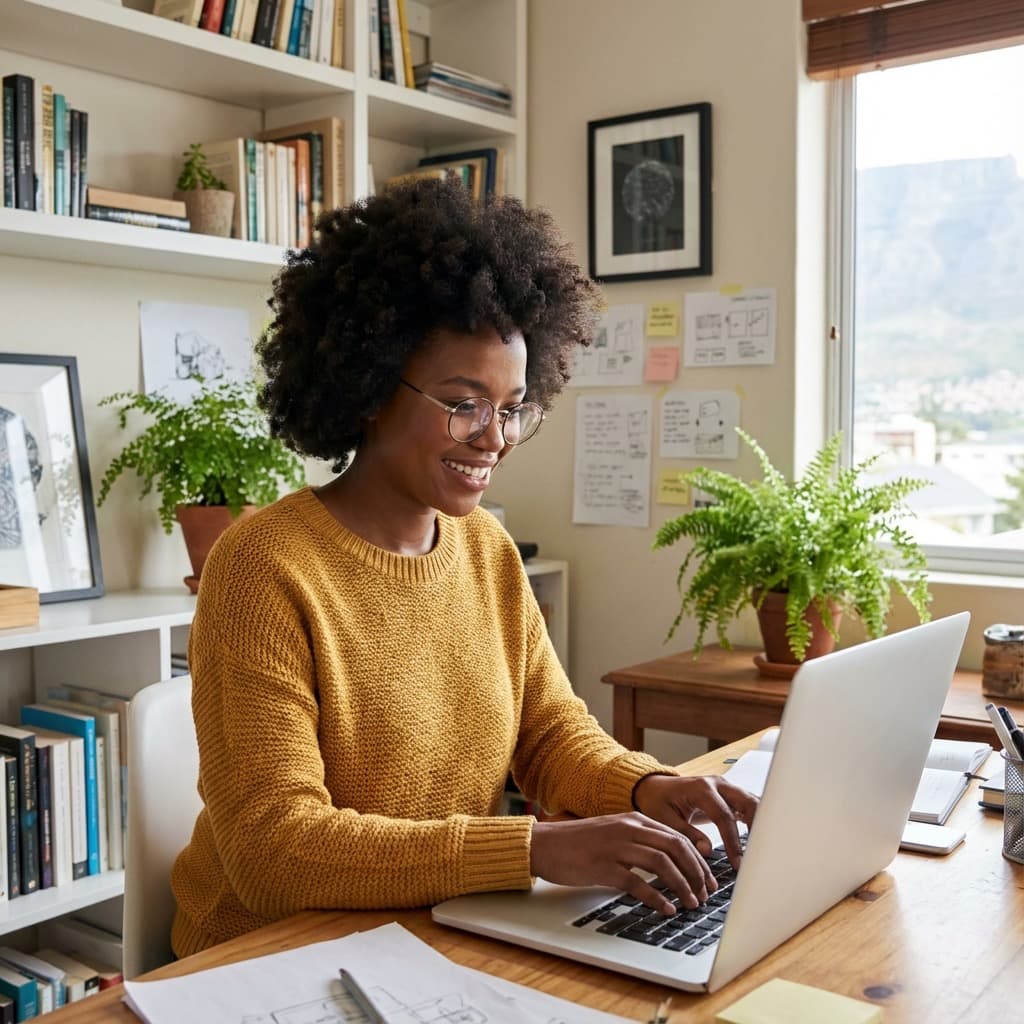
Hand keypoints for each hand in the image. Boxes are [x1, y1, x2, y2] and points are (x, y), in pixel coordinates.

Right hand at [529, 813, 716, 915]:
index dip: (698, 860)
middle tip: (706, 894)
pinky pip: (637, 883)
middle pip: (675, 848)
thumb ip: (639, 841)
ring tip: (691, 904)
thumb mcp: (614, 833)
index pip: (677, 837)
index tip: (708, 879)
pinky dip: (656, 898)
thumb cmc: (578, 842)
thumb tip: (670, 861)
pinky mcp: (603, 867)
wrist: (545, 844)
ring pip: (662, 864)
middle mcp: (628, 829)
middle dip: (697, 873)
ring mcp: (616, 847)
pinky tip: (665, 909)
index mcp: (634, 820)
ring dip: (682, 886)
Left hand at [631, 774, 758, 869]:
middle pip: (747, 802)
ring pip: (752, 802)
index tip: (738, 862)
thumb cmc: (657, 802)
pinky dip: (756, 820)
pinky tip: (760, 840)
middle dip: (758, 826)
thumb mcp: (664, 819)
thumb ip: (686, 834)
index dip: (733, 841)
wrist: (655, 788)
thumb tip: (707, 850)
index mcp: (701, 788)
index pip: (724, 816)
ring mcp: (725, 788)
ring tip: (766, 849)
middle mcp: (717, 784)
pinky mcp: (729, 795)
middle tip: (762, 853)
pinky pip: (748, 806)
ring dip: (761, 823)